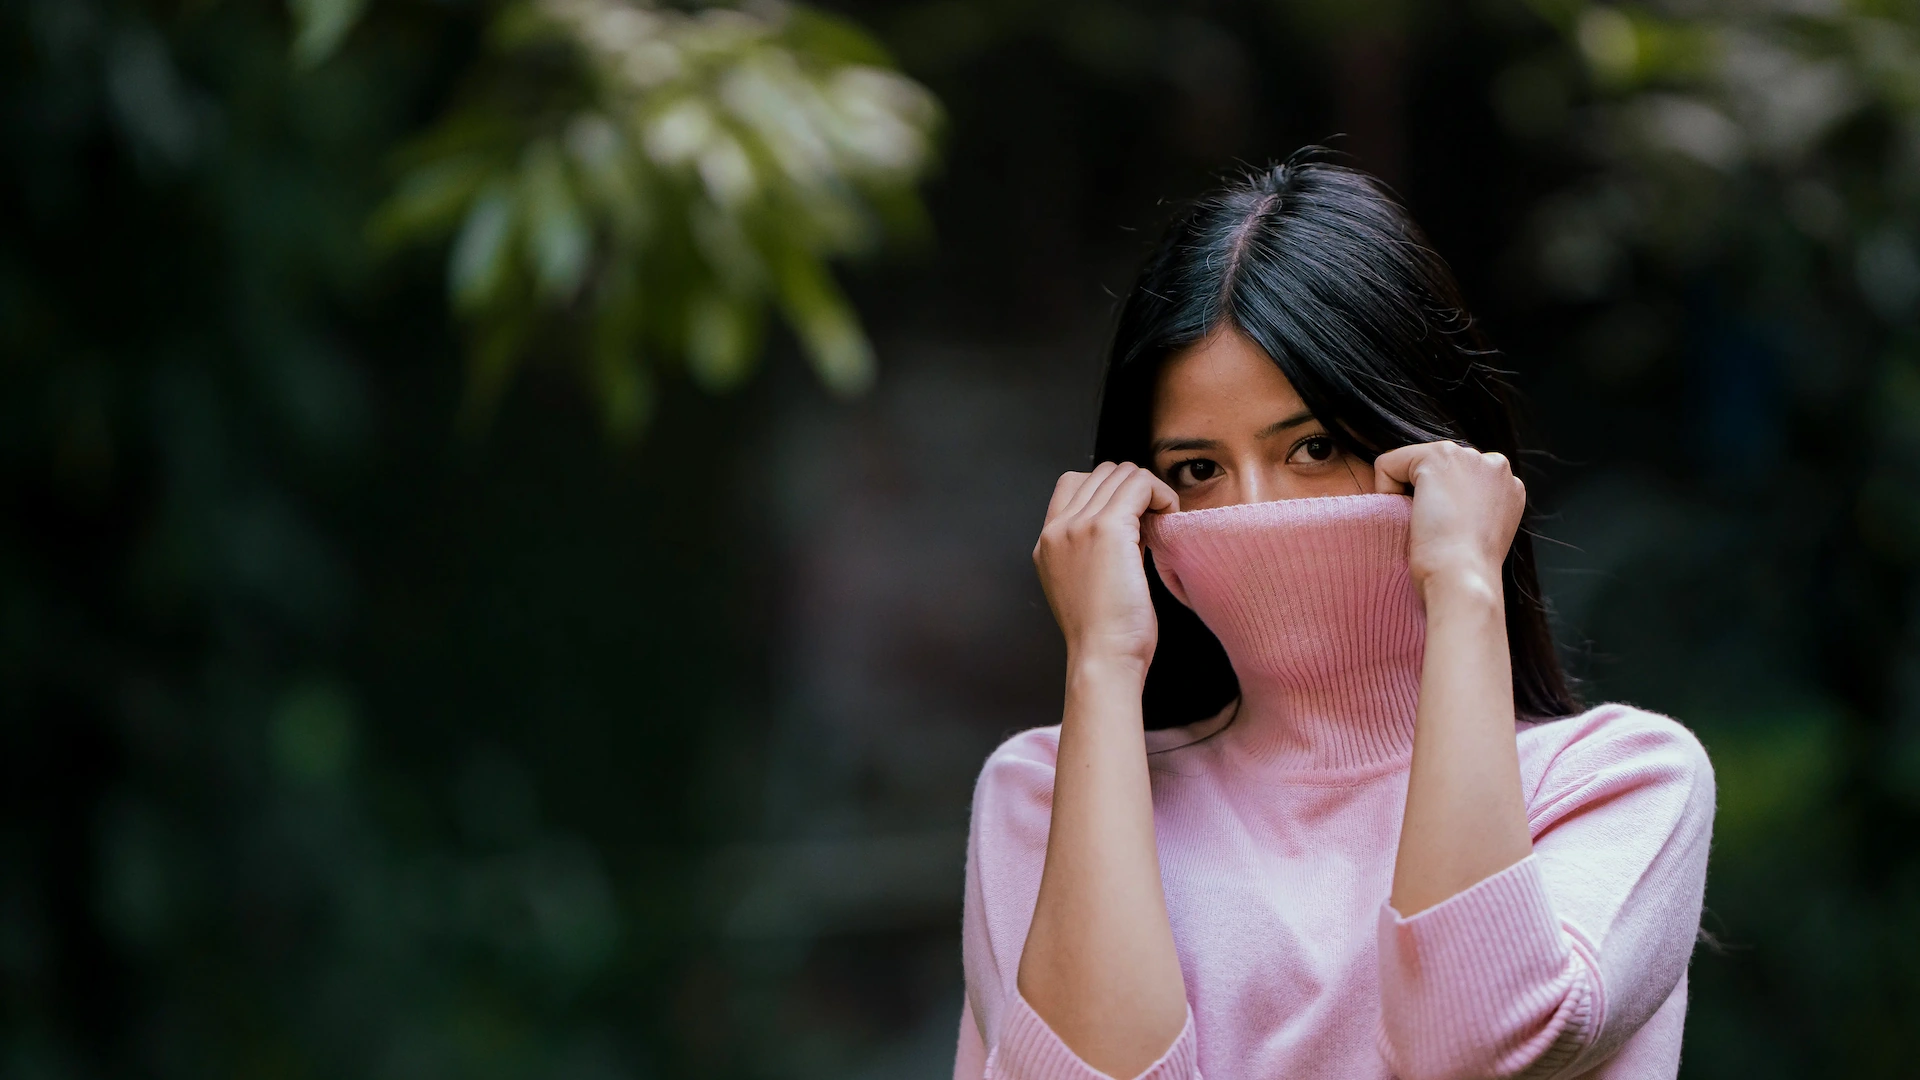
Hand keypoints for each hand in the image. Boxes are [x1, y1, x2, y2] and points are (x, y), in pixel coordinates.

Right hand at [1033, 462, 1179, 673]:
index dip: (1109, 492)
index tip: (1132, 520)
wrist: (1103, 658)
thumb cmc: (1105, 634)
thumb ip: (1095, 548)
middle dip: (1133, 490)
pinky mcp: (1105, 528)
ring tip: (1160, 520)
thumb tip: (1131, 522)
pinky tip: (1169, 515)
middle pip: (1101, 473)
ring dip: (1149, 490)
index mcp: (1048, 542)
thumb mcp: (1085, 582)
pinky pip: (1140, 483)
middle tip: (1152, 521)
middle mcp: (1057, 528)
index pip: (1074, 483)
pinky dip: (1161, 493)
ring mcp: (1078, 525)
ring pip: (1122, 473)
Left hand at [1373, 441, 1524, 600]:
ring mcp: (1468, 456)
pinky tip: (1406, 515)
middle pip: (1438, 470)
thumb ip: (1473, 510)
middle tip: (1436, 531)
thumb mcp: (1479, 535)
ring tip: (1425, 524)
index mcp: (1508, 486)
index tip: (1450, 535)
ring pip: (1415, 465)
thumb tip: (1447, 507)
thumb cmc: (1467, 571)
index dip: (1443, 506)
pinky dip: (1384, 489)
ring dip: (1409, 493)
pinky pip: (1389, 464)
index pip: (1459, 481)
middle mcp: (1495, 464)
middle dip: (1428, 495)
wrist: (1465, 578)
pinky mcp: (1438, 456)